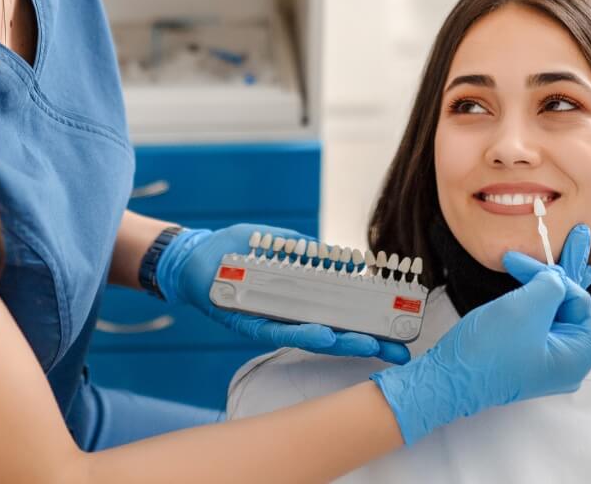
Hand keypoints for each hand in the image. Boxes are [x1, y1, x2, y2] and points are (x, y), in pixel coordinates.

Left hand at [154, 223, 410, 364]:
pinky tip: (321, 333)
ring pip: (308, 336)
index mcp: (297, 297)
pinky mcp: (245, 322)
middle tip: (396, 348)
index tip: (398, 328)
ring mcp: (268, 320)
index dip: (367, 321)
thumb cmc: (235, 248)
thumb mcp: (279, 242)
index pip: (338, 313)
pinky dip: (298, 332)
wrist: (192, 255)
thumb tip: (346, 259)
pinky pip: (274, 331)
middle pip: (332, 331)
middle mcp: (286, 314)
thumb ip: (309, 252)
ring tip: (366, 344)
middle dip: (364, 341)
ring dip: (338, 341)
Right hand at [370, 241, 590, 444]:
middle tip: (582, 231)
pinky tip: (529, 266)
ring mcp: (543, 348)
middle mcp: (565, 353)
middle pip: (580, 303)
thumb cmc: (488, 351)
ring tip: (558, 239)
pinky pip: (541, 309)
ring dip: (552, 271)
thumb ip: (552, 285)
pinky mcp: (523, 341)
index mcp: (576, 354)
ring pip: (558, 302)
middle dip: (574, 267)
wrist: (448, 376)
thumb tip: (556, 278)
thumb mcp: (527, 309)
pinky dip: (536, 284)